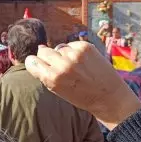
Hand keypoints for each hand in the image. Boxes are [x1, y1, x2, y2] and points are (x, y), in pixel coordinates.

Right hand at [24, 42, 140, 129]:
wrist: (109, 96)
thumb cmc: (82, 96)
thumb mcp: (57, 90)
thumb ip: (46, 73)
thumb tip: (39, 49)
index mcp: (52, 78)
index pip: (31, 61)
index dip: (34, 63)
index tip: (39, 66)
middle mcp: (62, 65)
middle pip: (43, 51)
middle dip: (48, 58)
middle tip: (60, 67)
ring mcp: (74, 54)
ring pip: (58, 47)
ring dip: (63, 54)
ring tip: (75, 66)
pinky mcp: (85, 47)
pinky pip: (71, 45)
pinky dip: (75, 51)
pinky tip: (83, 62)